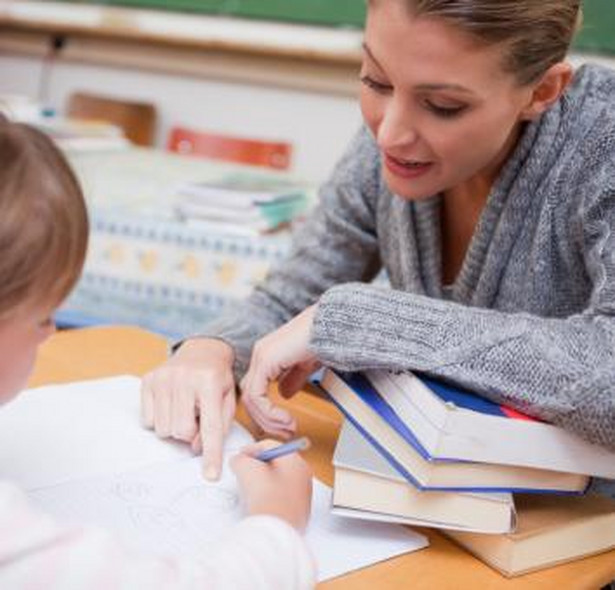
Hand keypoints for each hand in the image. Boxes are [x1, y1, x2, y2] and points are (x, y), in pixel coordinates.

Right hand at [141, 338, 235, 480]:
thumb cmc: (217, 379)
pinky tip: (171, 405)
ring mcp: (163, 378)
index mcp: (209, 382)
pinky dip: (159, 419)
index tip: (211, 475)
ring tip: (185, 409)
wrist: (202, 350)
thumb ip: (218, 427)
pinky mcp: (147, 380)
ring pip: (163, 429)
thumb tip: (195, 449)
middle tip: (197, 418)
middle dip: (190, 433)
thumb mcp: (228, 400)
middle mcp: (184, 378)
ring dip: (175, 427)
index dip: (211, 454)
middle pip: (181, 431)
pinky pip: (147, 420)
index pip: (210, 427)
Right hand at [230, 440, 312, 530]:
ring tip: (250, 488)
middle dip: (257, 465)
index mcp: (296, 461)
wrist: (275, 533)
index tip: (240, 456)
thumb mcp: (247, 470)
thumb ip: (241, 459)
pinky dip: (268, 495)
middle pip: (276, 462)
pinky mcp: (297, 511)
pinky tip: (258, 502)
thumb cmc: (267, 500)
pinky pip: (280, 495)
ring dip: (262, 480)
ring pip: (278, 479)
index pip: (272, 446)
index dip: (252, 449)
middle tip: (244, 471)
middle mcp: (304, 476)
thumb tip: (239, 460)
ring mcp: (302, 495)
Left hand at [240, 305, 319, 437]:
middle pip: (249, 397)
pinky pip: (257, 396)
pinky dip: (269, 413)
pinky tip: (286, 418)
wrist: (333, 327)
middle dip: (266, 421)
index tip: (284, 426)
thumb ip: (293, 378)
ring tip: (288, 428)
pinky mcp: (266, 361)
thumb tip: (284, 393)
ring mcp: (261, 357)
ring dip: (269, 420)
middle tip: (285, 433)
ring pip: (251, 399)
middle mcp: (260, 354)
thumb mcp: (306, 365)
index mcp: (268, 355)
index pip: (255, 389)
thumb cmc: (324, 338)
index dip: (266, 412)